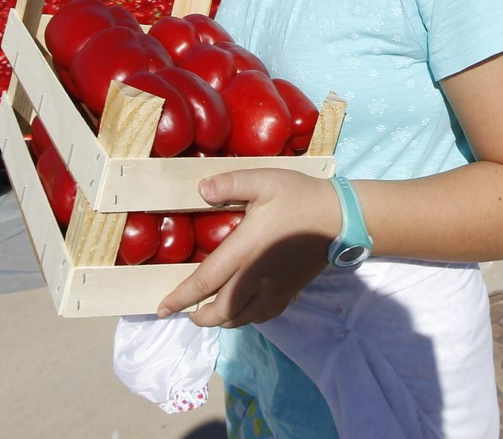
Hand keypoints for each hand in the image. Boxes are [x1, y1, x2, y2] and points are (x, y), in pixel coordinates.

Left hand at [157, 169, 338, 326]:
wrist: (339, 218)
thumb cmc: (299, 197)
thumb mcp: (264, 180)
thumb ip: (230, 184)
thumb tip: (201, 190)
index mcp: (243, 250)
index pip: (204, 282)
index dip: (181, 298)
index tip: (163, 308)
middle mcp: (255, 276)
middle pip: (221, 311)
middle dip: (200, 317)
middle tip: (187, 314)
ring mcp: (274, 287)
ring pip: (242, 318)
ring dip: (222, 321)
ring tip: (211, 315)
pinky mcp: (289, 290)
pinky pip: (264, 315)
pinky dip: (247, 319)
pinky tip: (244, 311)